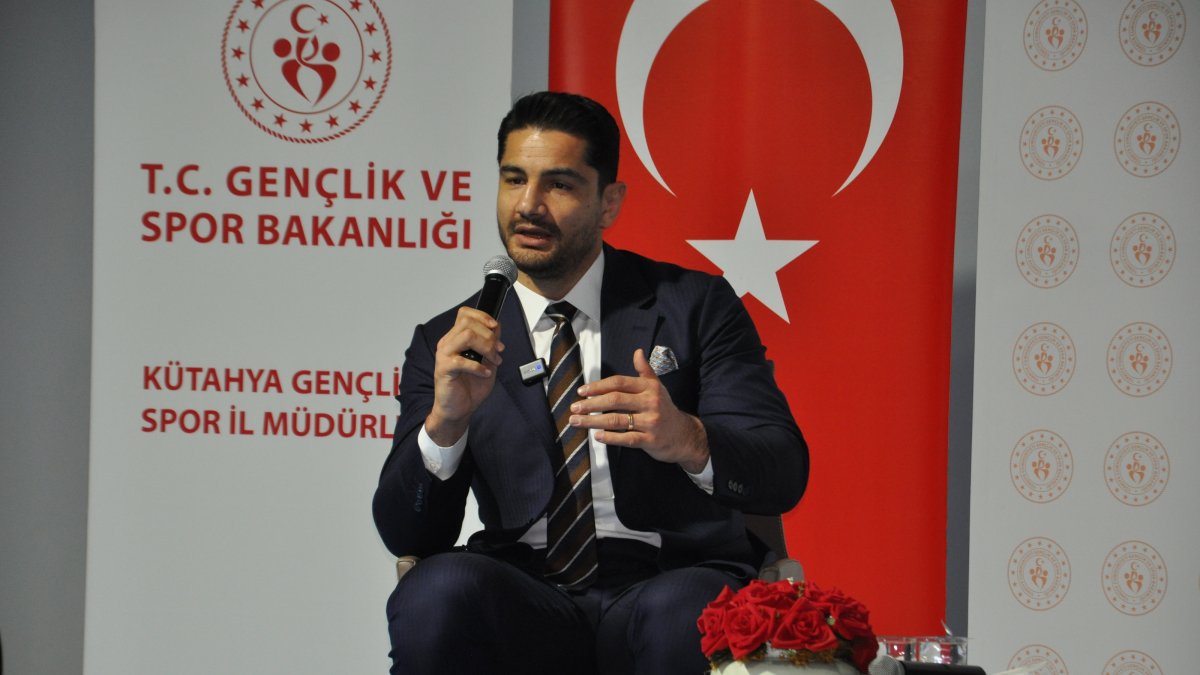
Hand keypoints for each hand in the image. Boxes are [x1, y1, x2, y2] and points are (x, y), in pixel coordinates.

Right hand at [426, 307, 503, 445]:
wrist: (458, 409)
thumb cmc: (470, 387)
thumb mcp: (487, 360)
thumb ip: (491, 343)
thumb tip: (497, 326)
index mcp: (455, 338)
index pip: (464, 314)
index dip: (482, 316)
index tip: (496, 328)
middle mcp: (447, 343)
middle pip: (468, 323)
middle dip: (489, 335)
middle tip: (497, 351)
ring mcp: (444, 355)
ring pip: (466, 335)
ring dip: (486, 347)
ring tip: (493, 360)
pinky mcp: (443, 369)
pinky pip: (462, 361)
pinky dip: (478, 366)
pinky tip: (485, 373)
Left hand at [569, 348, 708, 471]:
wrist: (684, 435)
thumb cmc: (664, 409)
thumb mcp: (657, 387)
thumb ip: (645, 371)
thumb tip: (637, 351)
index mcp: (649, 387)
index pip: (619, 383)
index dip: (599, 386)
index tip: (582, 391)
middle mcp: (650, 402)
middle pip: (615, 400)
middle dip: (591, 404)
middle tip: (574, 408)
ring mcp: (651, 422)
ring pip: (617, 420)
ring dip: (593, 421)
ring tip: (577, 422)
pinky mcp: (650, 440)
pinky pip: (626, 439)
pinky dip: (610, 438)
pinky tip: (597, 436)